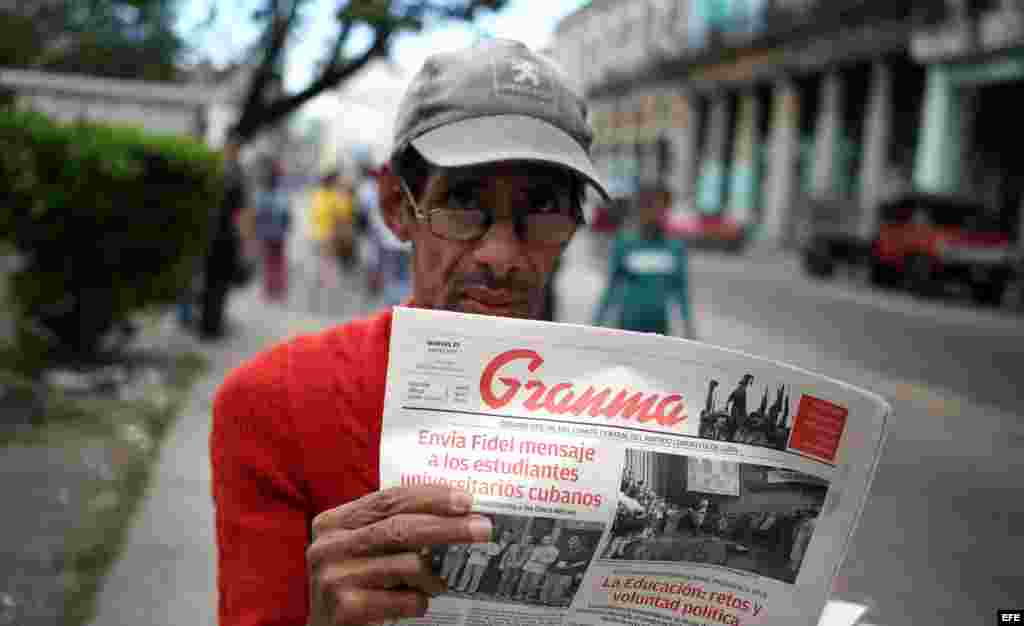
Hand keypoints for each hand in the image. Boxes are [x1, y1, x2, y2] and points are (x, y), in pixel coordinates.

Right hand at [307, 486, 490, 624]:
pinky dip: (420, 601)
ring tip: (441, 583)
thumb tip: (454, 512)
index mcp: (333, 522)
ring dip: (434, 576)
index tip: (465, 500)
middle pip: (400, 528)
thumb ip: (390, 527)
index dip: (430, 497)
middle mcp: (328, 547)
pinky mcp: (346, 609)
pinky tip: (417, 603)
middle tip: (483, 528)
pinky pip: (404, 599)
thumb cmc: (354, 583)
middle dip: (448, 527)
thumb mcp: (362, 548)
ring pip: (408, 565)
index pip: (388, 499)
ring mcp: (334, 578)